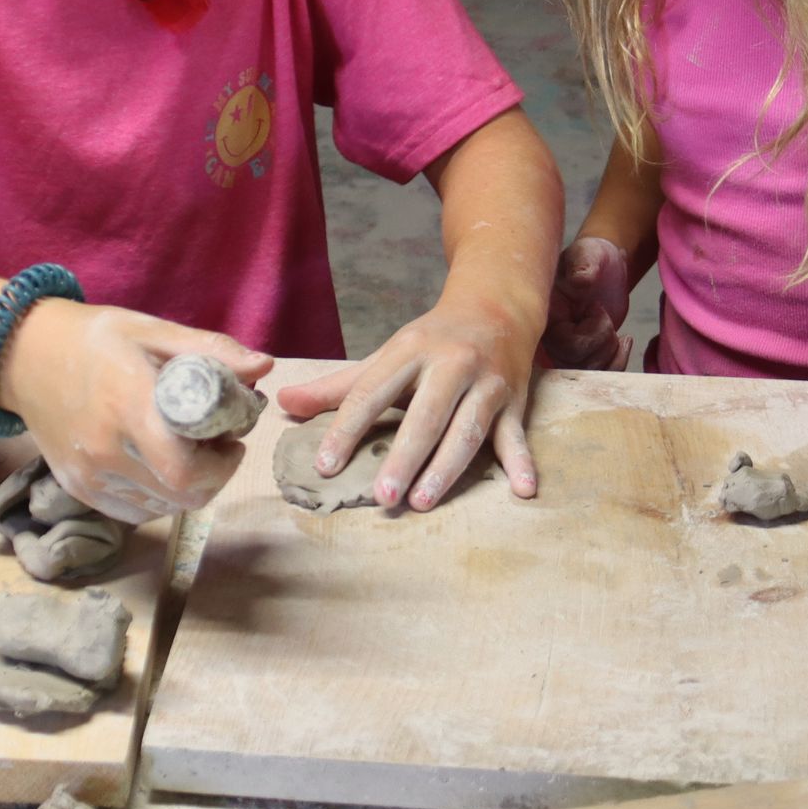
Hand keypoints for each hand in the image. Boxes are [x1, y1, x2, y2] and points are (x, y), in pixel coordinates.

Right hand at [0, 302, 266, 520]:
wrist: (20, 355)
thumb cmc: (92, 338)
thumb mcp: (151, 329)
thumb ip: (209, 349)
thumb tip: (263, 367)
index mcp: (127, 404)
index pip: (185, 470)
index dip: (222, 466)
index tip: (232, 441)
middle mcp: (105, 448)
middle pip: (180, 496)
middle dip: (213, 478)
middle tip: (217, 448)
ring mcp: (88, 473)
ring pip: (161, 509)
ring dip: (186, 489)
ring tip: (187, 453)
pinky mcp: (77, 488)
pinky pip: (133, 512)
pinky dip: (157, 498)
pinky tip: (158, 467)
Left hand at [276, 290, 540, 510]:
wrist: (498, 307)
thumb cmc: (432, 341)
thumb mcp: (386, 356)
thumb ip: (338, 386)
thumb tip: (284, 404)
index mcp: (411, 350)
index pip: (372, 392)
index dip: (346, 429)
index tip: (325, 465)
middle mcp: (450, 364)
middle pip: (424, 415)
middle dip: (403, 456)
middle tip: (382, 495)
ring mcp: (486, 383)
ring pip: (467, 429)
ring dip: (446, 468)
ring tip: (422, 501)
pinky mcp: (515, 401)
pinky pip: (516, 435)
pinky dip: (522, 462)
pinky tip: (523, 490)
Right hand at [542, 236, 636, 370]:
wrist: (605, 267)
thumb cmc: (593, 257)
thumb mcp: (589, 253)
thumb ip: (583, 265)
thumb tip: (580, 280)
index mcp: (546, 314)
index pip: (563, 344)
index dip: (589, 333)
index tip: (597, 307)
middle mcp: (551, 336)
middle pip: (575, 364)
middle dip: (602, 344)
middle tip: (607, 318)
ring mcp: (566, 349)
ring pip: (587, 374)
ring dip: (611, 354)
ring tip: (616, 330)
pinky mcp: (583, 356)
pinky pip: (598, 375)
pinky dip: (618, 363)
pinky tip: (625, 341)